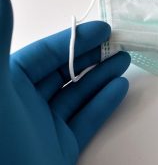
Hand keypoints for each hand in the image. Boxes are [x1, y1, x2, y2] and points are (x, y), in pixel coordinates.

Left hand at [0, 0, 130, 163]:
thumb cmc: (1, 141)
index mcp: (8, 85)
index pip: (45, 54)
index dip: (74, 40)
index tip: (102, 29)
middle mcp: (25, 103)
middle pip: (65, 72)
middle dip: (92, 56)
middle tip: (119, 43)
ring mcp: (45, 126)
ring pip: (78, 94)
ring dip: (102, 76)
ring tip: (125, 59)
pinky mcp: (61, 147)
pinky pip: (86, 120)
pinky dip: (104, 103)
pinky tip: (120, 87)